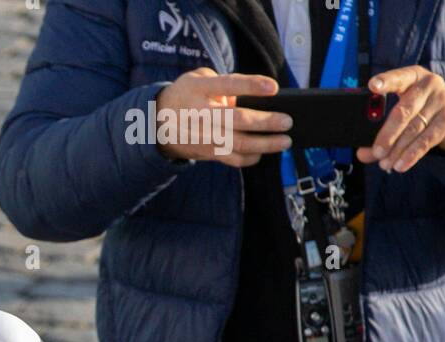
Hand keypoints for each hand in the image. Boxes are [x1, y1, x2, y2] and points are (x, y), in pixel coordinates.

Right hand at [155, 68, 291, 165]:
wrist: (157, 122)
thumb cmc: (186, 94)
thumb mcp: (199, 79)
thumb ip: (224, 84)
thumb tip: (249, 99)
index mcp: (200, 89)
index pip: (229, 85)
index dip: (251, 86)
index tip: (273, 88)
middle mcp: (201, 114)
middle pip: (237, 120)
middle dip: (265, 122)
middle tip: (287, 122)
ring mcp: (203, 136)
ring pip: (237, 144)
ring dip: (264, 145)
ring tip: (284, 141)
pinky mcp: (205, 152)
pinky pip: (231, 159)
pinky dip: (249, 158)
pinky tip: (263, 153)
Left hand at [358, 68, 444, 172]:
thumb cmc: (418, 111)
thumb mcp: (401, 111)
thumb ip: (380, 129)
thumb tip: (362, 153)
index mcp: (412, 77)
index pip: (399, 77)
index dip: (386, 81)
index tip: (372, 85)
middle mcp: (429, 85)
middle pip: (403, 111)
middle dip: (387, 135)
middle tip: (377, 152)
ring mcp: (441, 101)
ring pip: (413, 129)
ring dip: (396, 150)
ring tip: (385, 164)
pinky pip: (425, 141)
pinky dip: (410, 155)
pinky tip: (400, 165)